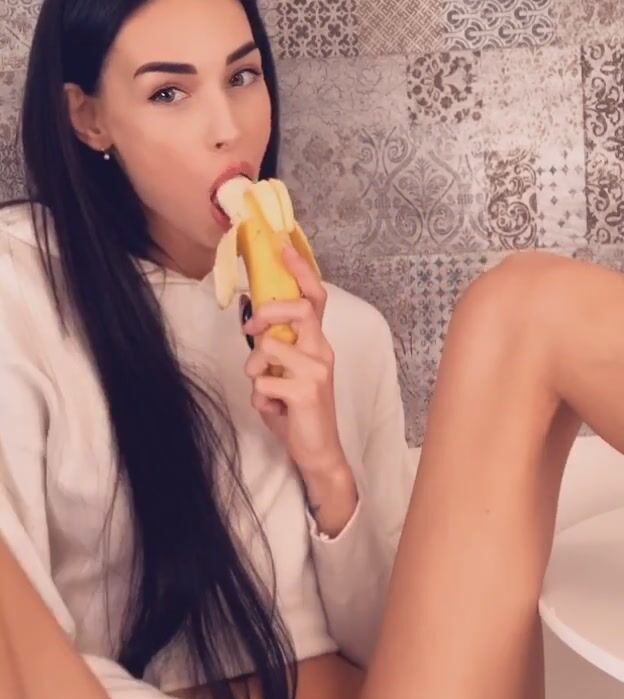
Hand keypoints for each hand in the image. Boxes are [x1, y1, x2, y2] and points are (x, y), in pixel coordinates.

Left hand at [241, 245, 345, 478]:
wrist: (318, 452)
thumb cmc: (297, 411)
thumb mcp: (283, 372)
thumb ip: (272, 345)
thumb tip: (248, 314)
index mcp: (318, 343)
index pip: (314, 298)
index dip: (299, 270)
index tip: (282, 246)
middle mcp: (322, 351)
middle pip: (297, 309)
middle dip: (267, 313)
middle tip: (252, 327)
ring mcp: (316, 371)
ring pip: (269, 348)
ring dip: (255, 371)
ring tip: (267, 390)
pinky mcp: (306, 391)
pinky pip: (263, 382)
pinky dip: (260, 399)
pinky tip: (275, 411)